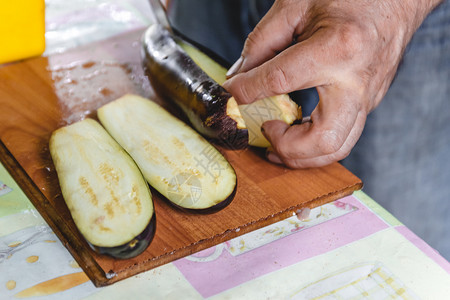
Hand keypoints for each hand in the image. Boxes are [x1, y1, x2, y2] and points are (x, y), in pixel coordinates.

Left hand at [223, 0, 440, 167]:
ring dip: (302, 155)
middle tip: (264, 130)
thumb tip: (240, 76)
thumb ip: (262, 42)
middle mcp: (357, 81)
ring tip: (276, 140)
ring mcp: (368, 97)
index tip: (231, 94)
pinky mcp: (368, 104)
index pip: (280, 80)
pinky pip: (342, 135)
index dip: (247, 91)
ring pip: (338, 147)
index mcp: (337, 48)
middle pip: (323, 140)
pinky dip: (314, 143)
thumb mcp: (296, 6)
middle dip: (286, 146)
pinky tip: (296, 132)